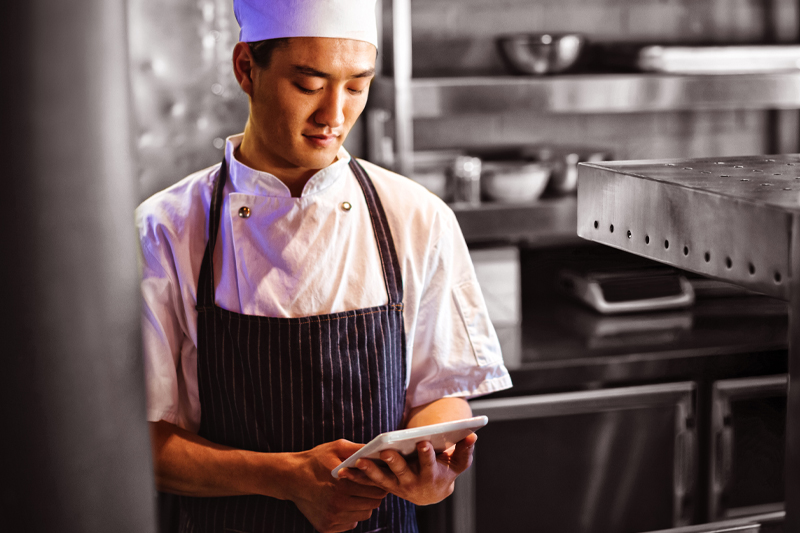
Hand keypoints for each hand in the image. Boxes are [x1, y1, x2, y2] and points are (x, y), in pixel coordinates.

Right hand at [285, 439, 388, 532]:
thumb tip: (378, 452)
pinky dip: (351, 514)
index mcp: (343, 485)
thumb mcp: (337, 447)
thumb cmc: (315, 460)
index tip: (375, 476)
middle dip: (373, 493)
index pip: (377, 489)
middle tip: (366, 484)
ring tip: (354, 492)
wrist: (290, 477)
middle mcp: (338, 505)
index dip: (378, 481)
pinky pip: (351, 523)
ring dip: (363, 504)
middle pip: (373, 503)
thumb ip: (359, 450)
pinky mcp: (326, 527)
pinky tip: (343, 502)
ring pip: (364, 515)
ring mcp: (332, 518)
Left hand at [339, 433, 476, 505]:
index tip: (424, 442)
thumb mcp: (457, 463)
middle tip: (386, 451)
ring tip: (359, 461)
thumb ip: (465, 450)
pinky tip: (344, 471)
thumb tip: (473, 435)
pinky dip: (357, 477)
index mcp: (431, 475)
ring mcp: (398, 486)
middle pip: (403, 472)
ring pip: (383, 479)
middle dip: (395, 462)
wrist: (432, 492)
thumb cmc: (445, 471)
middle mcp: (414, 483)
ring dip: (370, 472)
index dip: (427, 454)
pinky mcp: (386, 486)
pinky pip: (369, 483)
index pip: (430, 464)